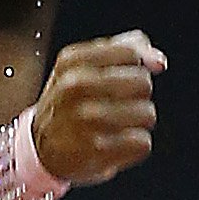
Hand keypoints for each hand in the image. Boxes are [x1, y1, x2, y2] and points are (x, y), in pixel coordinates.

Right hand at [31, 31, 166, 183]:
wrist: (40, 148)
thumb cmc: (71, 101)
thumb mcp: (85, 65)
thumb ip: (127, 49)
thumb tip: (159, 61)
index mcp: (72, 61)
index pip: (130, 54)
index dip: (135, 67)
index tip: (122, 77)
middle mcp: (75, 86)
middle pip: (143, 82)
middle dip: (138, 95)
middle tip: (116, 105)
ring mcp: (85, 119)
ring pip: (147, 113)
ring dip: (137, 123)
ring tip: (115, 126)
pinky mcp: (96, 150)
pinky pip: (142, 143)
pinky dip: (133, 147)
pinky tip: (114, 145)